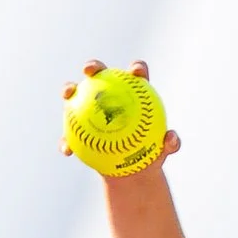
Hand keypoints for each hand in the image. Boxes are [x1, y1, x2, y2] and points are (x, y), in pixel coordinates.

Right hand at [61, 58, 180, 171]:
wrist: (132, 171)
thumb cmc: (150, 156)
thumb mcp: (162, 152)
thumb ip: (170, 144)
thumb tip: (170, 138)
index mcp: (134, 95)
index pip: (136, 75)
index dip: (137, 69)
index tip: (136, 72)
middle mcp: (109, 95)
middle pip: (100, 74)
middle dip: (94, 66)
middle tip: (90, 69)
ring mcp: (90, 110)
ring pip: (77, 95)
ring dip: (69, 89)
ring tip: (67, 95)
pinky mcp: (78, 130)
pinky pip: (69, 133)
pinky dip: (67, 140)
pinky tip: (66, 149)